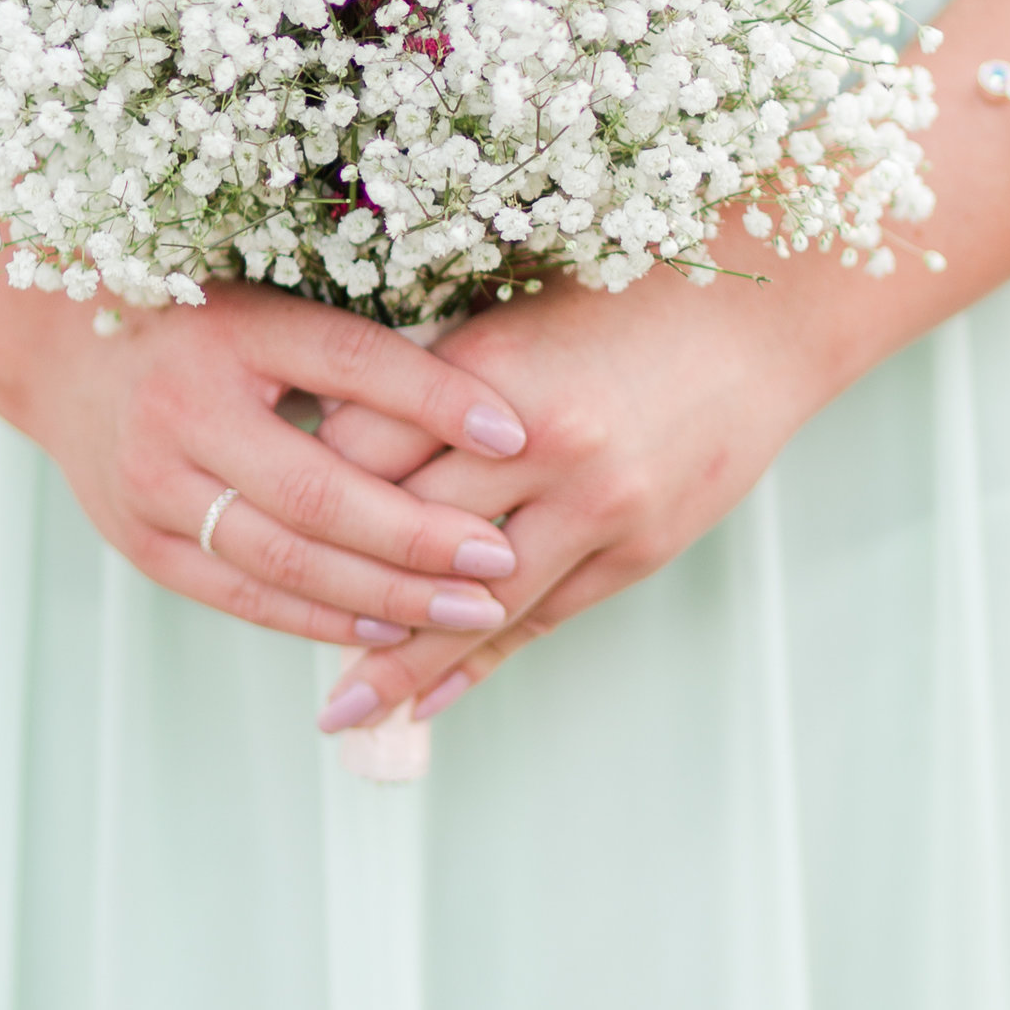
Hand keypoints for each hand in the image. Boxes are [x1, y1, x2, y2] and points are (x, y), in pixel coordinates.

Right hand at [0, 281, 532, 649]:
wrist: (61, 354)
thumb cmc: (200, 323)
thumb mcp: (273, 308)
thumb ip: (360, 353)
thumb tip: (491, 404)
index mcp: (229, 331)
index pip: (350, 362)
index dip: (437, 399)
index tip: (518, 432)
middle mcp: (182, 411)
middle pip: (319, 490)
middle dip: (420, 535)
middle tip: (503, 559)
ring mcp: (152, 487)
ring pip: (285, 559)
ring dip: (385, 594)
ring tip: (469, 609)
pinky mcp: (142, 544)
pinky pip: (244, 595)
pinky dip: (320, 618)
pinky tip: (386, 625)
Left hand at [312, 262, 839, 735]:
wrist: (762, 323)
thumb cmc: (624, 297)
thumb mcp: (516, 316)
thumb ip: (433, 380)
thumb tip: (331, 438)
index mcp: (493, 372)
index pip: (365, 445)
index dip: (302, 480)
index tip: (247, 507)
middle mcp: (542, 445)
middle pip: (408, 535)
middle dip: (333, 587)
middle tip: (261, 628)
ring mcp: (597, 506)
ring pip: (474, 605)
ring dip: (402, 663)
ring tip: (339, 712)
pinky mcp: (639, 549)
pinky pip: (543, 620)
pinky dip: (481, 662)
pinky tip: (429, 698)